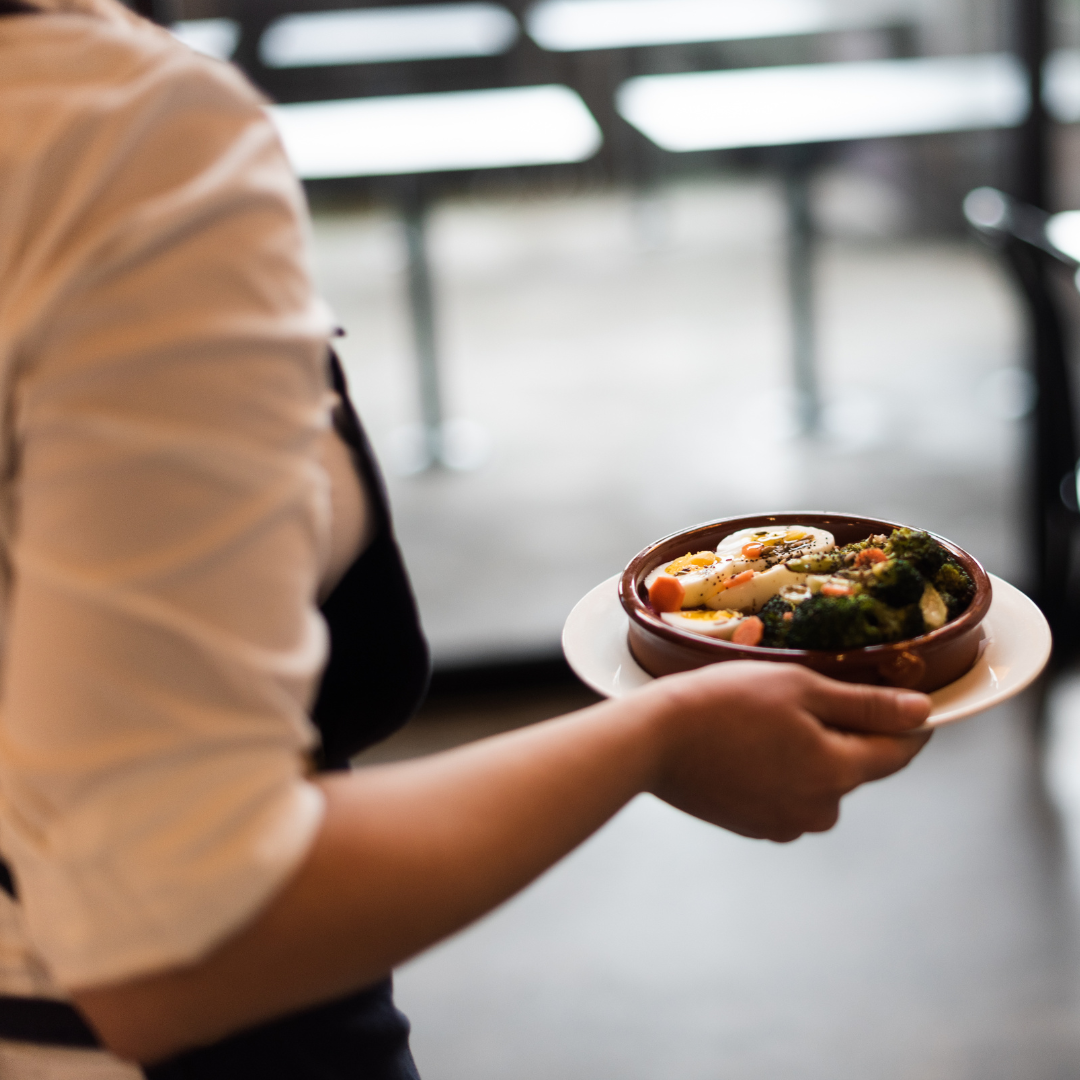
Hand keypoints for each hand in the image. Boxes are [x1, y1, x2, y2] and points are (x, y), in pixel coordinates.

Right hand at [642, 661, 930, 842]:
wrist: (652, 740)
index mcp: (837, 773)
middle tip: (806, 694)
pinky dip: (779, 772)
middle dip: (843, 733)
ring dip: (809, 754)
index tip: (907, 697)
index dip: (909, 722)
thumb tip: (922, 713)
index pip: (898, 751)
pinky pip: (787, 796)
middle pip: (855, 767)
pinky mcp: (754, 828)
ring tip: (768, 720)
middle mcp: (819, 810)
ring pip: (819, 783)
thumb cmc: (722, 702)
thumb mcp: (800, 687)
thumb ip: (866, 705)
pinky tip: (747, 745)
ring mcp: (784, 824)